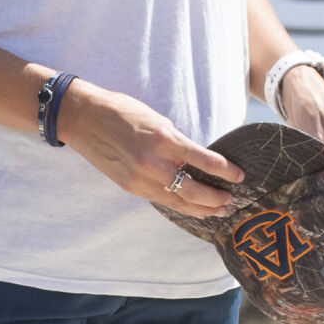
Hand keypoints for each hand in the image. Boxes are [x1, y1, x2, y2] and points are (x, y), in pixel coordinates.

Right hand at [54, 81, 243, 216]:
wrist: (83, 118)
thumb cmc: (123, 111)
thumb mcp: (158, 120)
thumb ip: (177, 142)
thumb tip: (195, 160)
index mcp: (163, 139)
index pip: (203, 160)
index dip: (225, 171)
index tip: (240, 177)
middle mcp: (152, 163)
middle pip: (192, 190)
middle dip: (215, 198)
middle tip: (231, 200)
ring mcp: (139, 178)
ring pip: (176, 201)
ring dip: (199, 209)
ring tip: (217, 212)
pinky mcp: (129, 186)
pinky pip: (160, 199)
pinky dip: (178, 205)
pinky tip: (190, 208)